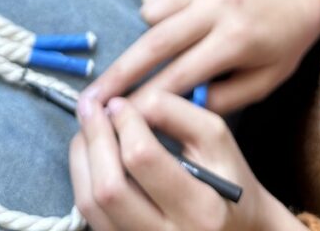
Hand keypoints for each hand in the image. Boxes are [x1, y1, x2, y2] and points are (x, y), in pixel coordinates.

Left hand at [69, 89, 303, 230]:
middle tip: (90, 107)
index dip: (124, 123)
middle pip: (109, 188)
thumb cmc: (228, 182)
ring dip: (81, 157)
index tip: (118, 102)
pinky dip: (83, 177)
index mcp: (199, 209)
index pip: (143, 159)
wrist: (238, 229)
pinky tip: (90, 153)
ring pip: (91, 203)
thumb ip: (177, 113)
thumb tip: (130, 103)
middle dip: (94, 139)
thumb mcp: (216, 139)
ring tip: (87, 126)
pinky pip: (89, 214)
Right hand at [86, 0, 319, 113]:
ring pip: (150, 17)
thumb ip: (220, 99)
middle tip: (89, 100)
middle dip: (119, 74)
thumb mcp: (263, 83)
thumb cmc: (280, 47)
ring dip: (144, 43)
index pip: (182, 74)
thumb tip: (174, 108)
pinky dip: (154, 19)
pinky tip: (174, 30)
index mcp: (237, 38)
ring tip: (152, 59)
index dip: (147, 98)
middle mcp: (217, 5)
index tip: (120, 120)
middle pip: (155, 43)